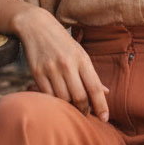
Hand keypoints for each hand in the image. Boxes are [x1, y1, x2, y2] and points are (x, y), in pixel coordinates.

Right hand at [11, 6, 109, 121]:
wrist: (37, 26)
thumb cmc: (63, 43)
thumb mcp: (80, 54)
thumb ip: (92, 75)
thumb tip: (106, 92)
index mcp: (81, 59)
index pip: (94, 87)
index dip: (101, 105)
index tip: (105, 118)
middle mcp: (67, 64)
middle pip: (79, 97)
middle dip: (84, 110)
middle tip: (86, 114)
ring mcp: (51, 69)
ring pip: (63, 98)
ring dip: (69, 107)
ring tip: (72, 107)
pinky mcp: (37, 73)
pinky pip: (47, 95)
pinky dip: (54, 102)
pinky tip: (57, 101)